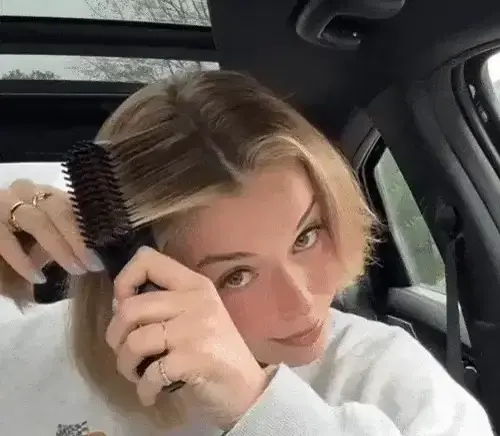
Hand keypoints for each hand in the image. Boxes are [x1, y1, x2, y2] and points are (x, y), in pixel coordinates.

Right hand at [0, 179, 103, 285]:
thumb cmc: (20, 249)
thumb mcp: (48, 245)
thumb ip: (72, 245)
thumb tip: (102, 256)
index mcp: (47, 195)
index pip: (75, 205)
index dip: (93, 227)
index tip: (108, 251)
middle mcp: (27, 192)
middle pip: (60, 209)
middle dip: (80, 239)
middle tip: (94, 264)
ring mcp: (4, 203)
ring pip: (38, 221)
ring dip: (60, 248)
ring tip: (76, 270)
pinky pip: (6, 239)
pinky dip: (24, 261)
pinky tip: (38, 278)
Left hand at [106, 246, 269, 429]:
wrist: (247, 387)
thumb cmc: (214, 349)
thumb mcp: (193, 315)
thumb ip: (161, 304)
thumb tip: (117, 306)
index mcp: (194, 284)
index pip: (146, 260)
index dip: (123, 282)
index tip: (125, 308)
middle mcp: (196, 300)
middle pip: (130, 308)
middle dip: (116, 337)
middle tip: (126, 353)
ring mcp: (197, 328)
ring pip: (134, 341)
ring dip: (126, 365)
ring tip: (137, 375)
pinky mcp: (196, 358)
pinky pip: (150, 373)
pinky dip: (143, 389)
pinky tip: (151, 394)